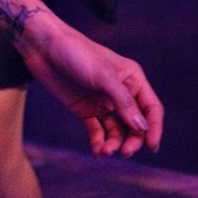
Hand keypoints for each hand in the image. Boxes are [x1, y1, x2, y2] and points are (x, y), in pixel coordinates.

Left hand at [17, 19, 162, 157]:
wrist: (42, 46)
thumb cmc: (76, 52)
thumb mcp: (103, 75)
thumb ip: (124, 101)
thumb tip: (142, 128)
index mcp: (132, 79)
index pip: (151, 108)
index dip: (154, 128)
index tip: (151, 147)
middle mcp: (120, 92)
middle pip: (136, 124)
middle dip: (133, 140)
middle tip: (124, 151)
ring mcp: (103, 102)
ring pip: (117, 131)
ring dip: (115, 143)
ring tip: (105, 150)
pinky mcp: (85, 109)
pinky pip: (98, 131)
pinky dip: (99, 142)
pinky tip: (96, 150)